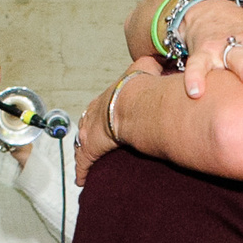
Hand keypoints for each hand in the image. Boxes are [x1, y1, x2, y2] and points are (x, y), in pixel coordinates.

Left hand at [75, 58, 161, 185]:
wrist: (133, 104)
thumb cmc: (139, 88)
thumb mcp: (145, 67)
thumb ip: (151, 65)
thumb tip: (160, 62)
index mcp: (106, 98)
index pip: (100, 106)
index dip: (102, 112)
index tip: (103, 117)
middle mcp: (93, 115)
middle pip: (86, 125)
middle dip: (88, 132)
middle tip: (90, 139)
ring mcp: (89, 133)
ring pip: (81, 145)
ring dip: (83, 152)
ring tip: (86, 162)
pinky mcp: (89, 150)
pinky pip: (83, 163)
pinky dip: (82, 171)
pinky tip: (81, 180)